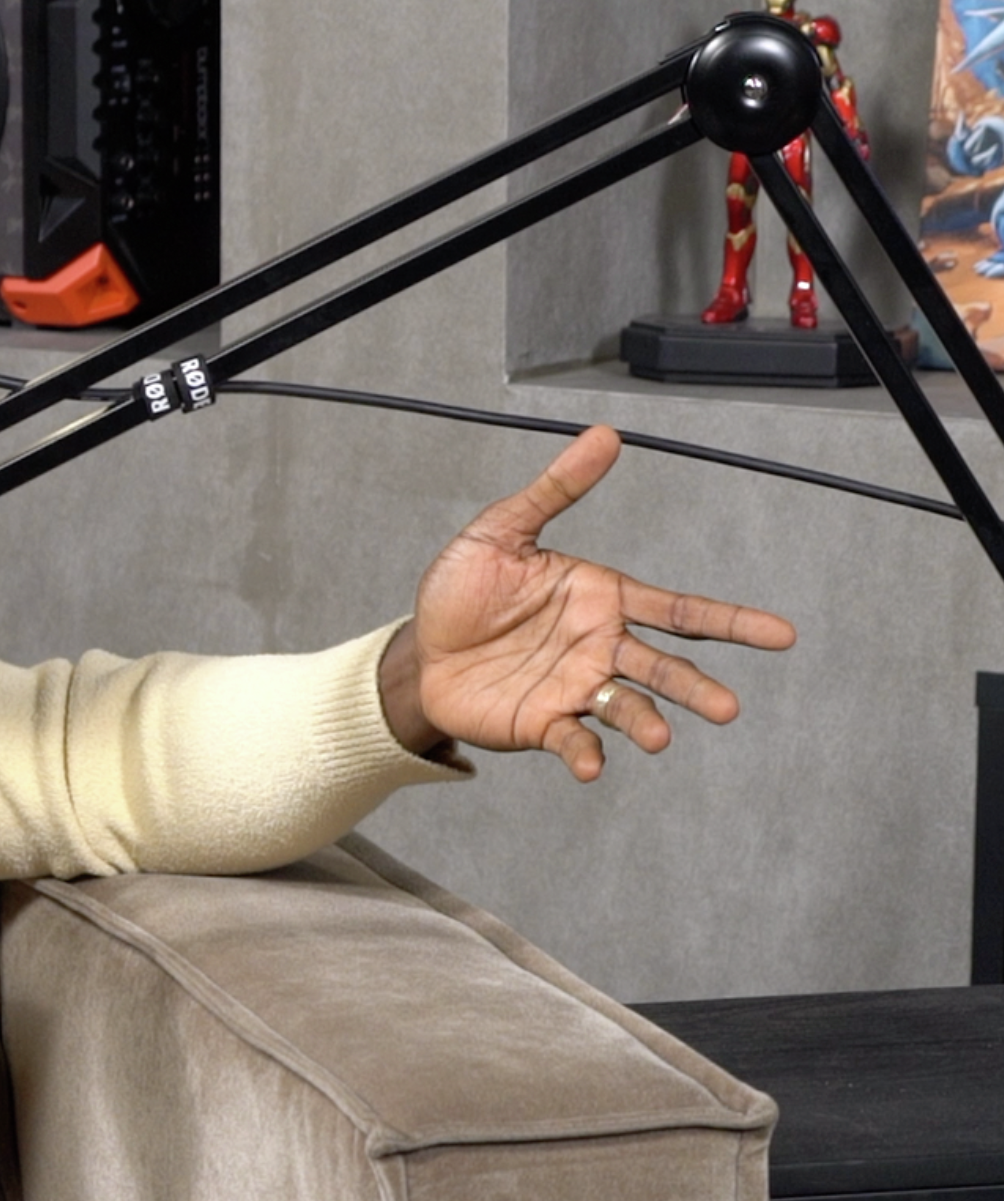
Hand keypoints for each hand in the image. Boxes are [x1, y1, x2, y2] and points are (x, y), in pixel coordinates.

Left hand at [386, 426, 796, 780]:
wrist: (419, 650)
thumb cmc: (462, 591)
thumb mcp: (501, 531)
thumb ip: (555, 490)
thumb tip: (604, 436)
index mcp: (603, 599)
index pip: (680, 610)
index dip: (732, 622)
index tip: (782, 634)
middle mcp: (600, 646)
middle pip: (663, 666)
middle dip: (695, 687)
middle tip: (727, 708)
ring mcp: (574, 688)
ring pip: (627, 706)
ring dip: (648, 722)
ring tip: (659, 737)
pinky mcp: (542, 722)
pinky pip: (572, 739)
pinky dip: (585, 753)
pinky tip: (591, 764)